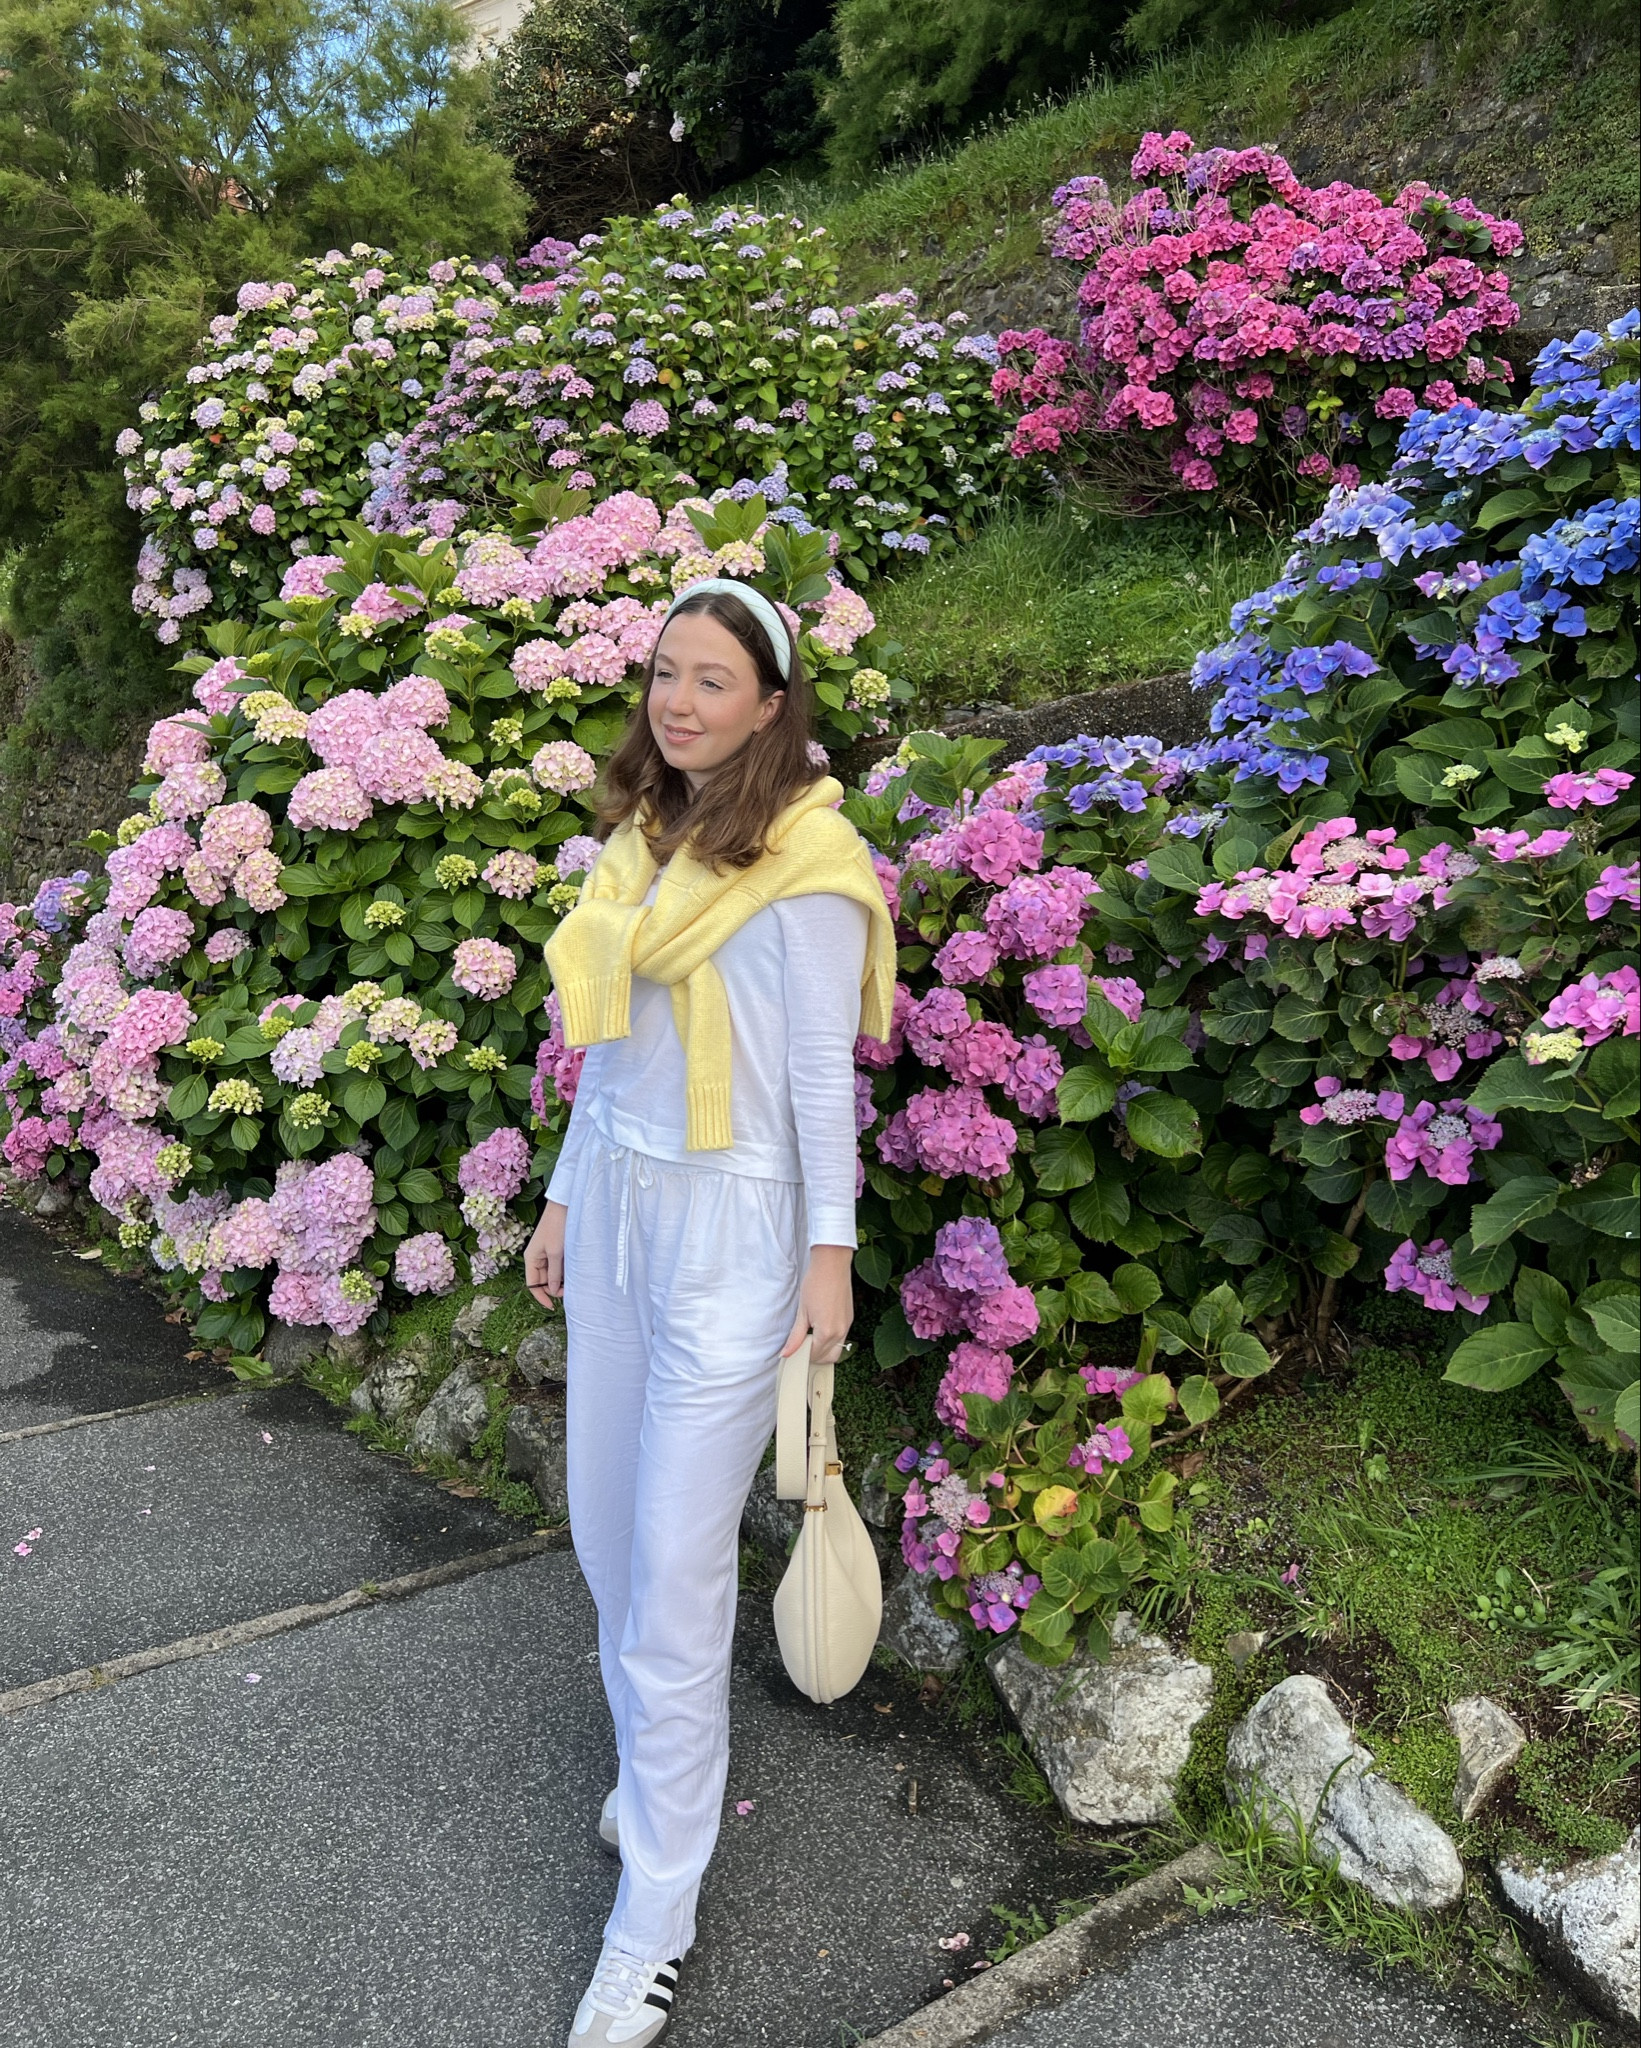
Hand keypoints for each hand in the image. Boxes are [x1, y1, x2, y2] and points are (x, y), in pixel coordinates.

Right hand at [524, 1200, 566, 1309]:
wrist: (565, 1206)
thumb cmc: (558, 1227)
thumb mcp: (556, 1253)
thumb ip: (554, 1273)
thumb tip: (553, 1290)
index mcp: (531, 1258)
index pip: (532, 1284)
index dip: (541, 1297)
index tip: (553, 1306)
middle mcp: (536, 1257)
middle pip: (542, 1281)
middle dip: (554, 1288)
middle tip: (569, 1292)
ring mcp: (546, 1253)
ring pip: (551, 1274)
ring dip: (560, 1280)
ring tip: (573, 1282)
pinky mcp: (555, 1249)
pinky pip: (557, 1266)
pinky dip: (564, 1272)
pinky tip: (573, 1273)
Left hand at [781, 1244, 853, 1365]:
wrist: (832, 1264)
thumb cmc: (815, 1283)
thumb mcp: (802, 1312)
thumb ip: (796, 1336)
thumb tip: (786, 1353)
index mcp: (827, 1332)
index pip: (813, 1355)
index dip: (801, 1355)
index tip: (792, 1351)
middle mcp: (840, 1332)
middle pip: (827, 1357)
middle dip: (813, 1356)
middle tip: (800, 1346)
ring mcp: (847, 1325)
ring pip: (836, 1350)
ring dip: (823, 1350)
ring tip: (809, 1338)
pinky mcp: (849, 1319)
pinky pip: (841, 1338)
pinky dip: (830, 1340)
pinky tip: (819, 1329)